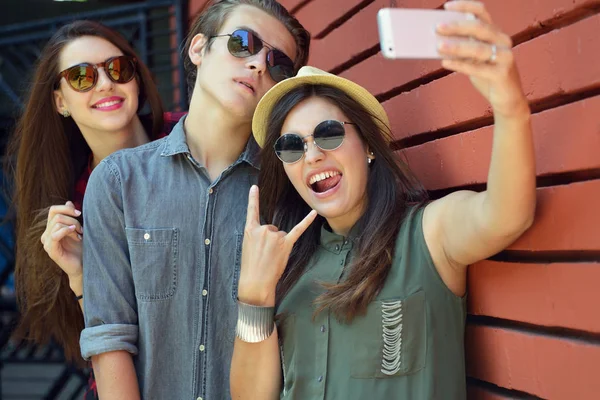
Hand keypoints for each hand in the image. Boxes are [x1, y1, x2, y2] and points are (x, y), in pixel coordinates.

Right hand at [40, 201, 83, 282]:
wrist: (82, 266)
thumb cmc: (80, 248)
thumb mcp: (77, 229)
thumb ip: (71, 216)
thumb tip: (69, 201)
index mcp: (51, 228)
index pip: (53, 210)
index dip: (66, 208)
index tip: (80, 213)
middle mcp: (46, 235)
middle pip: (56, 216)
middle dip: (72, 220)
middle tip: (81, 230)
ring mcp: (47, 243)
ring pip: (57, 223)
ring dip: (72, 227)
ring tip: (79, 235)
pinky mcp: (51, 250)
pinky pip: (54, 235)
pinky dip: (66, 231)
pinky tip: (75, 234)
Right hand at [237, 185, 316, 306]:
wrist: (255, 282)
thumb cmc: (251, 267)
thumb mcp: (247, 248)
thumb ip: (257, 237)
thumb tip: (271, 235)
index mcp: (250, 230)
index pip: (252, 211)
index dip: (253, 198)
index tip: (255, 187)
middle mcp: (263, 229)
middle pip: (272, 229)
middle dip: (270, 242)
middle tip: (264, 256)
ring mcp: (275, 236)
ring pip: (281, 235)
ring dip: (279, 247)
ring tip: (271, 258)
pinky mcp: (286, 244)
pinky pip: (298, 229)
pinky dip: (307, 221)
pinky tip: (314, 213)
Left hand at [436, 1, 529, 117]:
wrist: (507, 100)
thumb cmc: (488, 76)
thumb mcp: (475, 59)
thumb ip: (463, 48)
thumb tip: (438, 41)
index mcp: (495, 33)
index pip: (482, 12)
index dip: (465, 7)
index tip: (447, 6)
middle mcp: (503, 41)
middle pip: (479, 28)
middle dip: (457, 26)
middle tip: (438, 27)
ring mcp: (505, 57)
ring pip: (478, 49)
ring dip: (457, 46)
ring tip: (438, 46)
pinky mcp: (502, 74)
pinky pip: (478, 68)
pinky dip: (460, 65)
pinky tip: (445, 63)